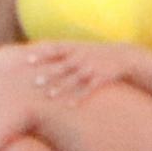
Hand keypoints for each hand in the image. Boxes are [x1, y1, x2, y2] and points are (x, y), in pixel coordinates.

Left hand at [22, 42, 139, 104]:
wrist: (123, 55)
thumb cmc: (94, 52)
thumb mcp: (79, 46)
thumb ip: (60, 49)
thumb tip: (36, 45)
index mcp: (76, 49)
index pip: (56, 50)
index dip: (43, 54)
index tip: (27, 59)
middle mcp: (83, 58)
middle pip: (64, 66)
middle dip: (51, 73)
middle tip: (36, 81)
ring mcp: (92, 68)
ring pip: (75, 79)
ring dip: (63, 87)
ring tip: (50, 95)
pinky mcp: (102, 78)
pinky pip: (89, 89)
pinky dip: (80, 97)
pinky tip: (70, 105)